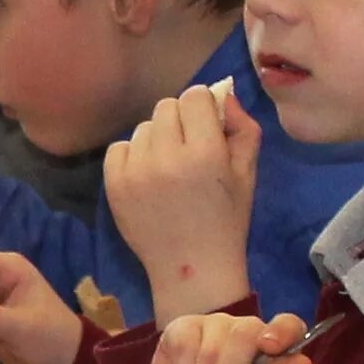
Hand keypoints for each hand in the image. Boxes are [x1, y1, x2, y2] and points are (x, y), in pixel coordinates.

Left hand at [105, 80, 260, 320]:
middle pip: (166, 106)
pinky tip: (148, 178)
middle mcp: (168, 157)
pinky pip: (119, 147)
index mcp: (206, 153)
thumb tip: (224, 95)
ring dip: (157, 139)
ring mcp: (137, 172)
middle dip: (181, 121)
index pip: (195, 96)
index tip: (207, 128)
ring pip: (143, 127)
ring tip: (168, 169)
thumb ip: (243, 127)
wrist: (192, 267)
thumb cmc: (226, 221)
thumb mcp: (248, 173)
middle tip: (189, 150)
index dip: (203, 108)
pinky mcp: (114, 186)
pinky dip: (133, 156)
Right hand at [120, 309, 310, 363]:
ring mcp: (212, 326)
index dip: (282, 331)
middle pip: (242, 337)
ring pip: (209, 348)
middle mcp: (246, 330)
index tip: (270, 347)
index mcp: (275, 347)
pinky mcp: (181, 330)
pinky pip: (182, 346)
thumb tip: (303, 363)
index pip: (287, 325)